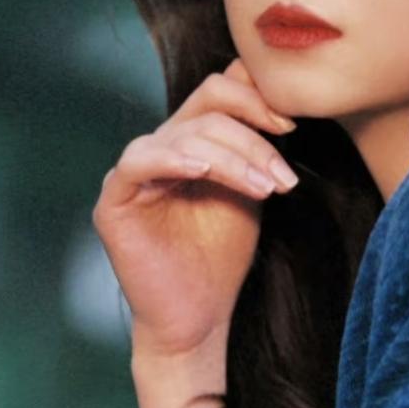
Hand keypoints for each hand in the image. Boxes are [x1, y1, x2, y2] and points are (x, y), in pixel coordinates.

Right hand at [91, 59, 298, 359]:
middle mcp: (160, 144)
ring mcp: (133, 169)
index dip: (256, 96)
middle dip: (252, 129)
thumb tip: (285, 95)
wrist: (198, 319)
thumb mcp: (250, 186)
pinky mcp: (114, 199)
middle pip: (207, 101)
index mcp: (189, 137)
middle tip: (282, 170)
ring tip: (267, 188)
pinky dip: (175, 159)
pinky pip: (141, 161)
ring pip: (187, 133)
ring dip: (235, 157)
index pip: (221, 89)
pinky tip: (203, 171)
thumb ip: (257, 143)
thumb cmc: (224, 254)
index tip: (294, 123)